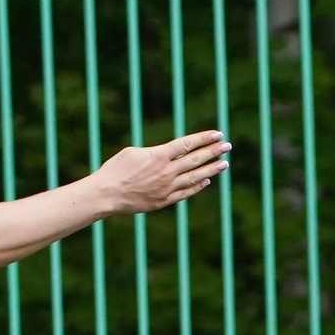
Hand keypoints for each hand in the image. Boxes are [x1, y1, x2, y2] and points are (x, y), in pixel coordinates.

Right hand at [92, 130, 231, 214]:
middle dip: (213, 152)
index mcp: (158, 155)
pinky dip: (197, 186)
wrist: (107, 194)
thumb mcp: (133, 152)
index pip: (187, 144)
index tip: (217, 134)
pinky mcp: (164, 201)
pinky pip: (185, 193)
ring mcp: (167, 188)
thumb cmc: (116, 169)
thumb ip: (155, 153)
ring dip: (211, 169)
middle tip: (228, 147)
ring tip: (224, 164)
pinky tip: (206, 180)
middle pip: (195, 159)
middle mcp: (166, 171)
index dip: (203, 138)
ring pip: (195, 177)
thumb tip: (168, 155)